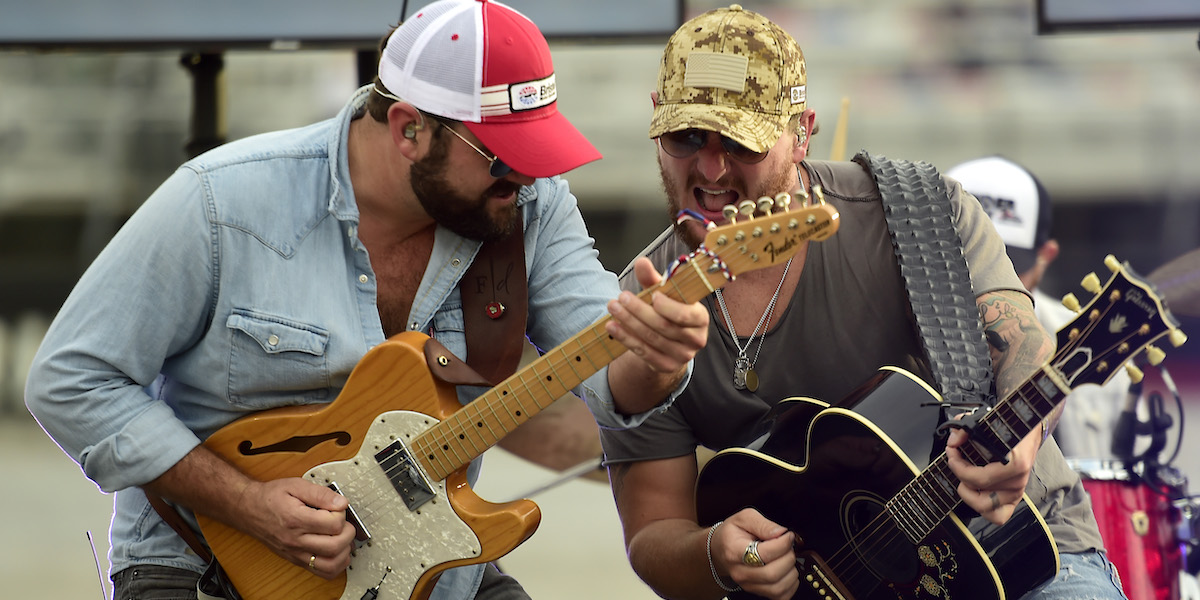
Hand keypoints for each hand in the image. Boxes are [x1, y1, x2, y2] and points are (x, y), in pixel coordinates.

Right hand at [237, 478, 357, 578]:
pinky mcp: (296, 560)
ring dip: (344, 553)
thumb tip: (341, 502)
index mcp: (296, 519)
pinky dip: (335, 565)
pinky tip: (337, 552)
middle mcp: (295, 540)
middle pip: (334, 546)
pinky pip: (321, 572)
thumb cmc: (270, 497)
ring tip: (342, 538)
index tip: (337, 507)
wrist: (248, 510)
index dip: (341, 514)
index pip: (332, 524)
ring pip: (330, 565)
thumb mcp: (295, 485)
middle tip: (344, 523)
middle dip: (348, 533)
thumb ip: (320, 493)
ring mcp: (295, 553)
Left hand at [605, 257, 707, 372]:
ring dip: (629, 323)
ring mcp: (682, 356)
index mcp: (700, 318)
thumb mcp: (663, 293)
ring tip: (613, 309)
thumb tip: (641, 262)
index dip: (668, 306)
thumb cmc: (667, 311)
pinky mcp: (667, 366)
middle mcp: (696, 339)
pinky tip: (612, 326)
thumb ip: (653, 279)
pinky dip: (626, 338)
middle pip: (664, 326)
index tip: (652, 295)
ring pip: (652, 338)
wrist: (668, 341)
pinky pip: (644, 352)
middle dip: (639, 311)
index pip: (686, 314)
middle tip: (621, 298)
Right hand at [712, 509, 798, 599]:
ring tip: (787, 558)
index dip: (783, 544)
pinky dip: (791, 585)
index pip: (764, 554)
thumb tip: (781, 533)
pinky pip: (780, 596)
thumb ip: (763, 524)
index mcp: (734, 551)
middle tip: (788, 547)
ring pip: (778, 588)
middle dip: (788, 558)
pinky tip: (787, 572)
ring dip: (791, 572)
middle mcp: (740, 572)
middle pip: (772, 574)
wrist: (720, 549)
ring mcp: (748, 584)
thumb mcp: (744, 518)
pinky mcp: (756, 591)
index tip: (788, 535)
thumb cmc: (732, 534)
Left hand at [944, 421, 1039, 524]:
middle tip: (958, 465)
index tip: (951, 452)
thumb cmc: (1011, 428)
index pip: (977, 478)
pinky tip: (977, 491)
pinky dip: (985, 508)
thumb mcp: (987, 422)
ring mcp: (1017, 491)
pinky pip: (1000, 515)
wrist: (1031, 431)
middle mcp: (1017, 482)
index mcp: (1015, 465)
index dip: (957, 466)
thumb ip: (965, 429)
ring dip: (971, 497)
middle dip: (962, 482)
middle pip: (980, 500)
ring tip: (966, 480)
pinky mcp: (1016, 496)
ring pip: (988, 511)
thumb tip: (952, 440)